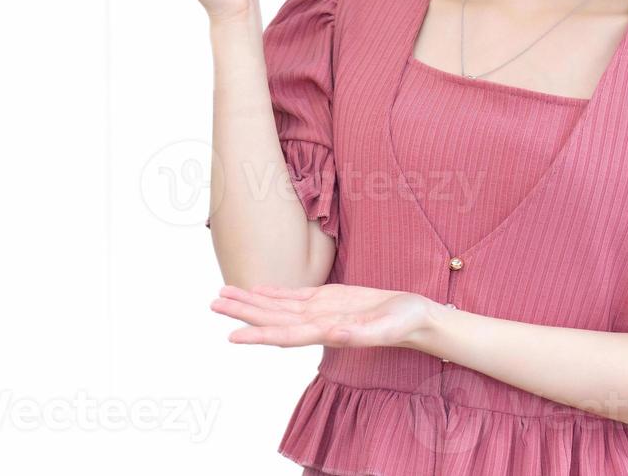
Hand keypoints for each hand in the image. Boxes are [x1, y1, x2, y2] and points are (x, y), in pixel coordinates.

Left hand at [210, 283, 434, 349]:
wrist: (415, 317)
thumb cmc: (404, 324)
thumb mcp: (386, 327)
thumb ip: (362, 332)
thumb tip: (335, 334)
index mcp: (327, 332)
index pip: (285, 335)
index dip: (258, 335)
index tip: (231, 337)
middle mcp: (316, 323)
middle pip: (272, 318)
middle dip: (242, 312)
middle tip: (213, 303)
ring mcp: (320, 310)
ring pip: (277, 306)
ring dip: (250, 301)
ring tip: (222, 293)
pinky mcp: (327, 298)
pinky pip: (293, 297)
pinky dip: (272, 293)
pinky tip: (255, 290)